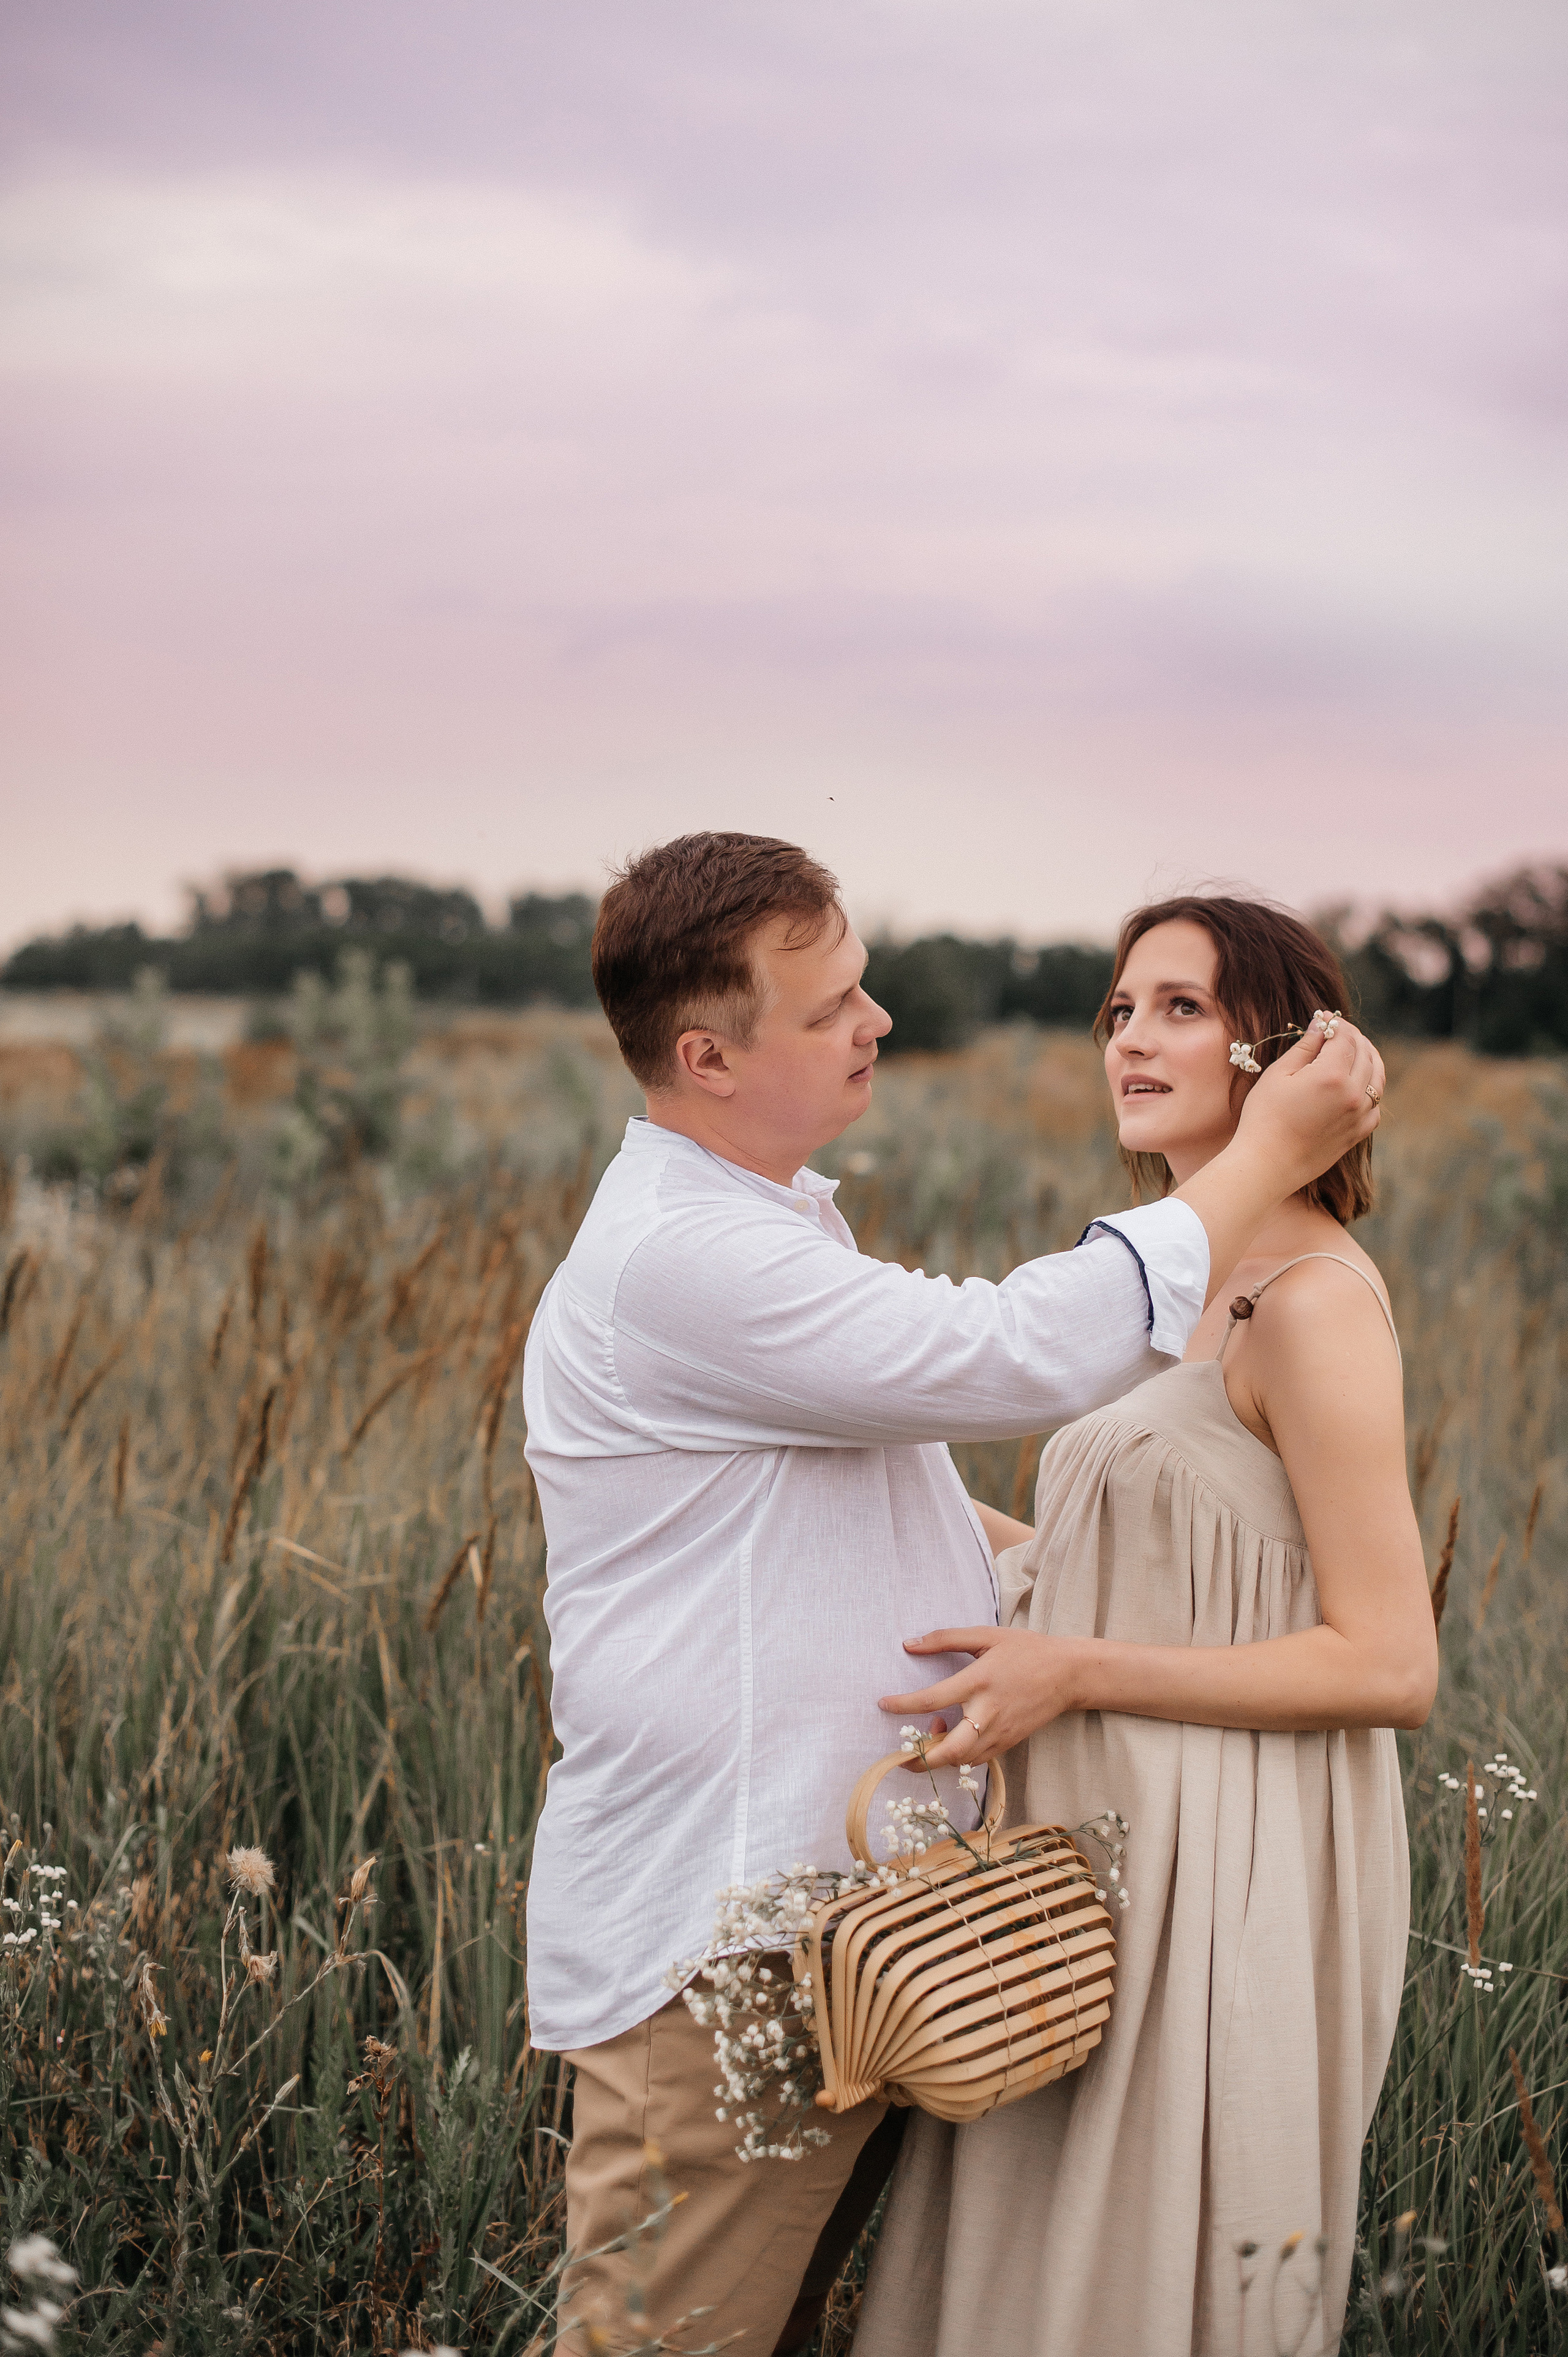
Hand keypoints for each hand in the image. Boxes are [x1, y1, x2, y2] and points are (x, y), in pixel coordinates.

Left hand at [879, 1626, 1086, 1769]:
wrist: (1068, 1674)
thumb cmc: (1026, 1650)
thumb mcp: (986, 1635)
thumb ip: (945, 1638)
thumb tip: (908, 1643)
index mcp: (978, 1681)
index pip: (932, 1699)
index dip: (903, 1706)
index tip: (883, 1704)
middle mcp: (988, 1712)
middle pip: (948, 1750)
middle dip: (920, 1758)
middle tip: (900, 1756)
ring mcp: (1000, 1733)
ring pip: (962, 1761)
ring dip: (940, 1757)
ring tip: (931, 1736)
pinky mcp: (1009, 1744)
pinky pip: (977, 1760)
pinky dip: (959, 1758)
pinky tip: (954, 1740)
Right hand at [1237, 1011, 1384, 1194]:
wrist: (1267, 1164)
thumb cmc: (1264, 1117)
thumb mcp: (1279, 1074)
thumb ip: (1305, 1047)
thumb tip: (1322, 1024)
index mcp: (1332, 1075)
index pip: (1346, 1037)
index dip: (1337, 1023)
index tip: (1327, 1018)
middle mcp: (1353, 1094)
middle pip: (1366, 1053)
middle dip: (1354, 1037)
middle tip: (1339, 1032)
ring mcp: (1360, 1115)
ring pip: (1378, 1078)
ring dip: (1368, 1059)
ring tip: (1353, 1052)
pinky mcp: (1358, 1133)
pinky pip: (1376, 1105)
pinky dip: (1371, 1089)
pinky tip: (1358, 1085)